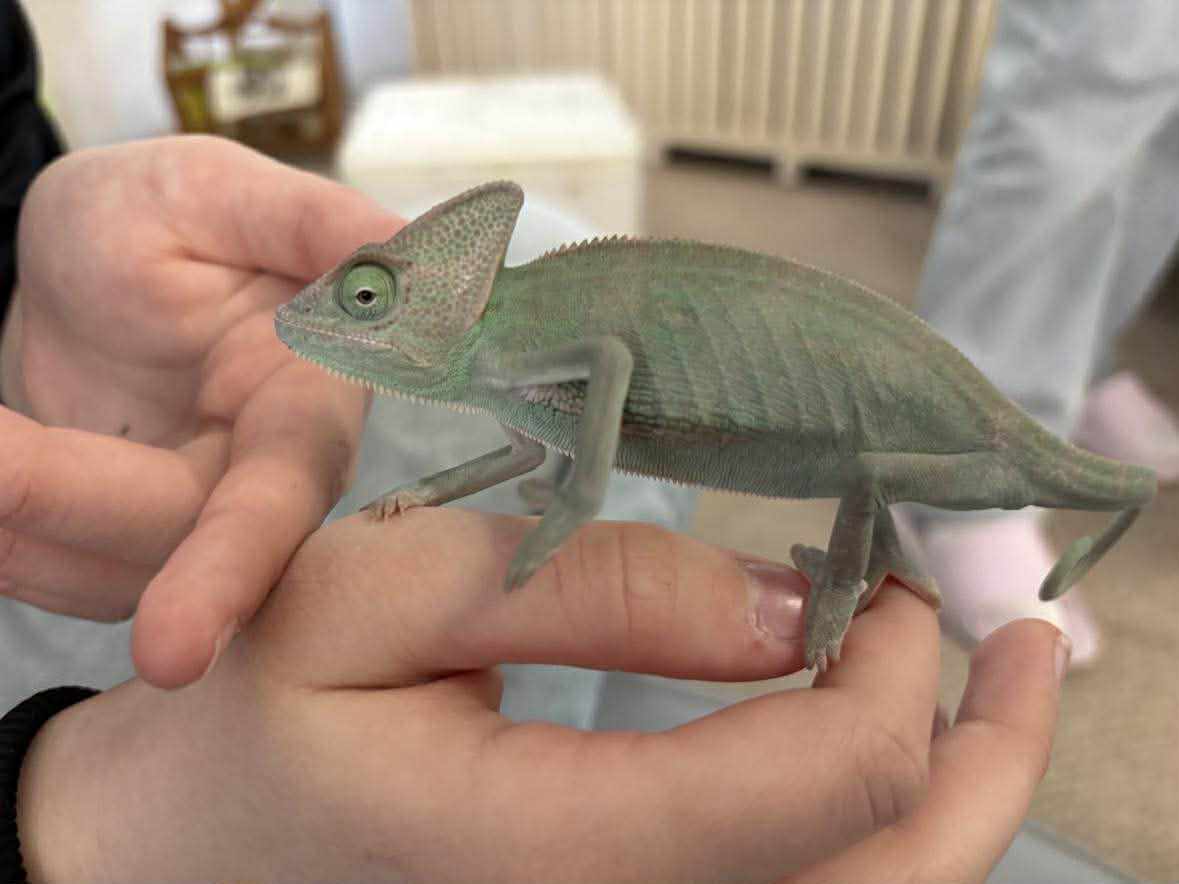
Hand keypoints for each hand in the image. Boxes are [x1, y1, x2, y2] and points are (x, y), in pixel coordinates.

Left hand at [0, 135, 399, 685]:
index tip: (170, 650)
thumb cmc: (156, 217)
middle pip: (177, 548)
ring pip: (107, 574)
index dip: (234, 565)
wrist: (82, 269)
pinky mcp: (135, 555)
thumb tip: (430, 266)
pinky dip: (7, 537)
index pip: (283, 494)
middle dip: (62, 507)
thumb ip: (315, 225)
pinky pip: (57, 576)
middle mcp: (269, 480)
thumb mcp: (216, 194)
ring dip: (14, 517)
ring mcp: (199, 527)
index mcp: (307, 398)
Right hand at [16, 510, 1064, 882]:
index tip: (878, 567)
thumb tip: (783, 603)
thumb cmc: (259, 713)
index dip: (895, 665)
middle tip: (1019, 637)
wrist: (183, 856)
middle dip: (989, 752)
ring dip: (960, 799)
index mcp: (560, 856)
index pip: (826, 784)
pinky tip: (873, 749)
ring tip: (993, 689)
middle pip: (896, 883)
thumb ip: (586, 590)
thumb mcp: (381, 600)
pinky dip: (877, 829)